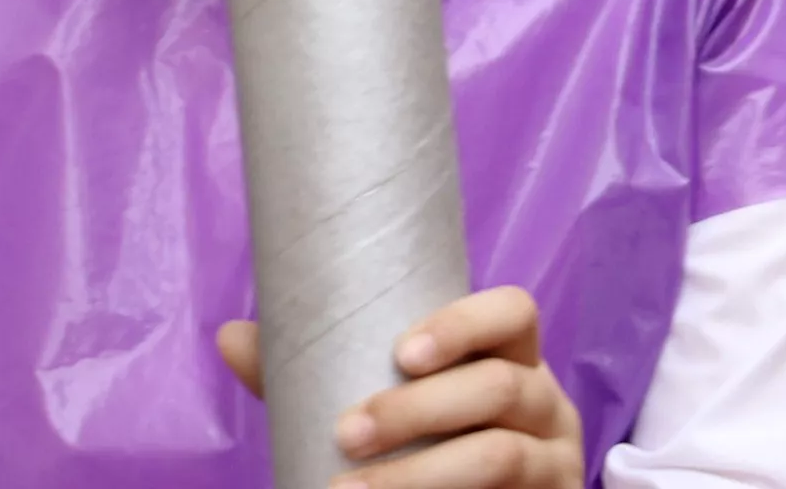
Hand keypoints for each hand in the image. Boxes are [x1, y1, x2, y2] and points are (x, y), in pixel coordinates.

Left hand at [217, 287, 582, 488]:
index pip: (513, 312)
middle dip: (415, 411)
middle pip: (497, 387)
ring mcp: (554, 459)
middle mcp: (544, 399)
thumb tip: (231, 336)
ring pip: (499, 456)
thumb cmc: (429, 444)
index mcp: (511, 355)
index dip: (463, 324)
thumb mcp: (393, 403)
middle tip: (347, 434)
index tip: (400, 352)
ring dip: (420, 476)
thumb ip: (322, 372)